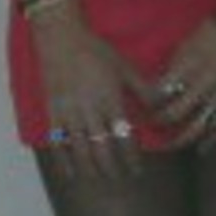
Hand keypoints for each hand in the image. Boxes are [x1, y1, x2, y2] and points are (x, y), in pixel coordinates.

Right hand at [30, 0, 151, 180]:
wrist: (61, 38)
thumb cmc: (96, 51)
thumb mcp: (125, 67)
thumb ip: (144, 90)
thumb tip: (162, 107)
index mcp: (110, 101)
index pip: (124, 138)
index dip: (131, 157)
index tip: (137, 169)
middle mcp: (90, 112)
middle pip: (102, 149)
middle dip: (112, 168)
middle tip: (119, 178)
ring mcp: (69, 114)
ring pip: (80, 150)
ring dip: (91, 168)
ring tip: (98, 177)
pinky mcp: (53, 112)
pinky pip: (57, 143)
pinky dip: (64, 161)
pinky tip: (71, 172)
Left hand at [153, 16, 215, 150]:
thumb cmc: (213, 31)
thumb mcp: (185, 45)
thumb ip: (173, 68)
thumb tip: (159, 87)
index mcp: (189, 68)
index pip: (161, 93)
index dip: (148, 103)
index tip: (142, 106)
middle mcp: (204, 85)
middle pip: (175, 114)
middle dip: (159, 123)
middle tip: (150, 126)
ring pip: (198, 126)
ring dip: (181, 139)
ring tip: (169, 146)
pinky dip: (212, 141)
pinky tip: (201, 150)